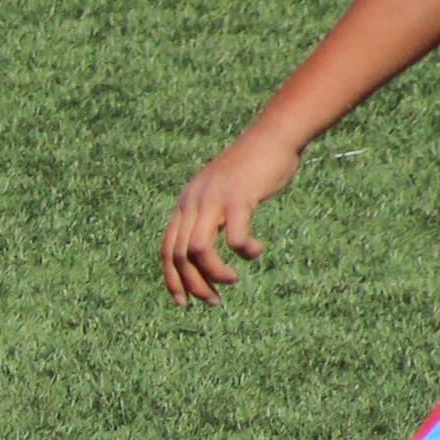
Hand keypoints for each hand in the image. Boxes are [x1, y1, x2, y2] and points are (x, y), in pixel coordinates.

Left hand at [161, 134, 302, 303]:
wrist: (272, 137)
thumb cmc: (251, 169)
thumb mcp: (221, 193)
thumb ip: (210, 216)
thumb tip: (206, 249)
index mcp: (186, 203)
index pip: (167, 249)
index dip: (172, 279)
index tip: (184, 303)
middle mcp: (193, 201)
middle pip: (179, 254)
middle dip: (194, 285)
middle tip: (213, 302)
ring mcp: (213, 199)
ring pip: (198, 249)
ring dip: (214, 273)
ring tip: (233, 280)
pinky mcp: (238, 197)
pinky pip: (235, 237)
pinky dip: (244, 251)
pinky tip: (256, 251)